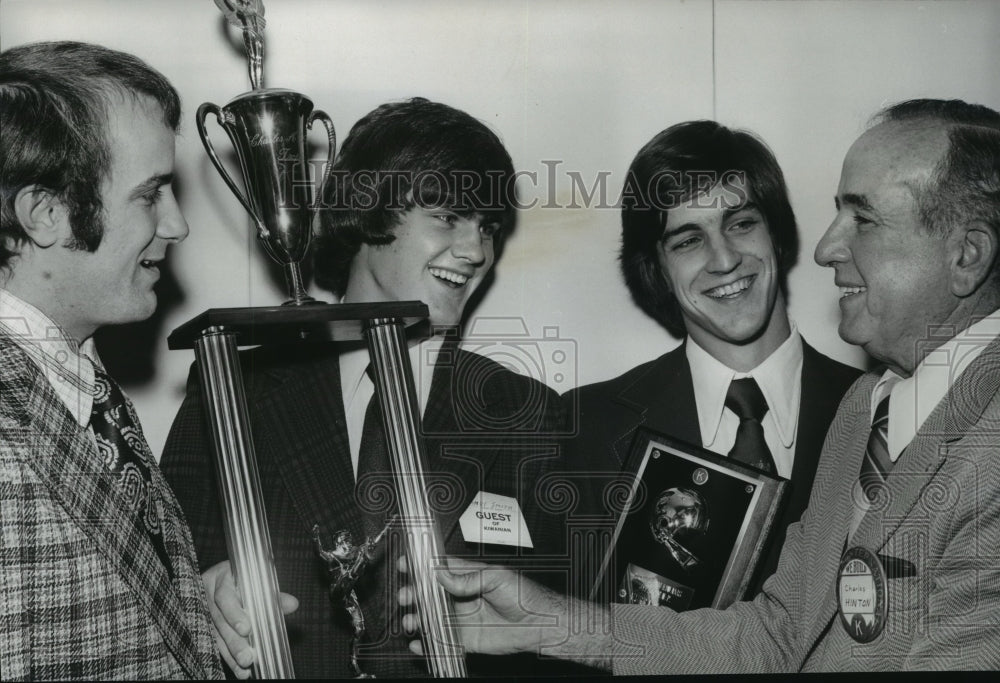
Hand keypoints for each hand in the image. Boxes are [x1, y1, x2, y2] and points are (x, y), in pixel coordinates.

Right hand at [202, 560, 298, 678]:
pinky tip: (239, 670)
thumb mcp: (258, 581)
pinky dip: (229, 657)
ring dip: (231, 653)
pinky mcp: (205, 626)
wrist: (226, 577)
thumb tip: (292, 604)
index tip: (246, 629)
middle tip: (247, 657)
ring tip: (245, 666)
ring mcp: (204, 611)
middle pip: (219, 621)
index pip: (224, 596)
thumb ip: (273, 595)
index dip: (234, 614)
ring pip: (215, 635)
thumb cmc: (245, 579)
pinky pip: (215, 643)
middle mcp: (209, 595)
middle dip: (234, 641)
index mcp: (221, 578)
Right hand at [397, 556, 565, 656]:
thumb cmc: (525, 595)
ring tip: (410, 621)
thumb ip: (468, 578)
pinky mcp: (467, 640)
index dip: (422, 567)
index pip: (440, 569)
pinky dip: (428, 644)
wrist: (540, 624)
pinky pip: (443, 642)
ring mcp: (463, 619)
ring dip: (417, 619)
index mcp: (469, 577)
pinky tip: (418, 644)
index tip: (405, 565)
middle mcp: (463, 597)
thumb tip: (443, 575)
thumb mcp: (496, 577)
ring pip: (433, 619)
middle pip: (430, 595)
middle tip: (405, 596)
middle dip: (413, 595)